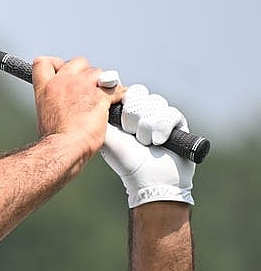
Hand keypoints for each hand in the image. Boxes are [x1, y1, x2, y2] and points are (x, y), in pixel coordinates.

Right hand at [32, 56, 114, 158]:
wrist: (63, 147)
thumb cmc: (54, 138)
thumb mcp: (44, 113)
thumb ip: (54, 101)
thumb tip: (62, 104)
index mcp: (45, 88)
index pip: (44, 62)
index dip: (56, 63)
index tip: (63, 71)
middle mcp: (62, 82)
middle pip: (78, 62)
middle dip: (86, 72)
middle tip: (89, 87)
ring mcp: (82, 87)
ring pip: (98, 72)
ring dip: (102, 83)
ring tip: (103, 98)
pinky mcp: (100, 96)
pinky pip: (116, 88)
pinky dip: (121, 94)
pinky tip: (119, 100)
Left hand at [100, 84, 194, 207]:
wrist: (151, 180)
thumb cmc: (127, 161)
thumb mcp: (107, 136)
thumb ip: (100, 115)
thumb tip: (93, 95)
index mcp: (124, 112)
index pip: (124, 90)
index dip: (122, 98)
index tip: (119, 113)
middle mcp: (142, 111)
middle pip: (139, 92)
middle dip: (132, 114)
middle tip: (130, 133)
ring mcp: (161, 115)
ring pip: (155, 102)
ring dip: (146, 126)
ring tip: (145, 142)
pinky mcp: (178, 122)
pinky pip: (171, 112)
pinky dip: (162, 129)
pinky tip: (159, 142)